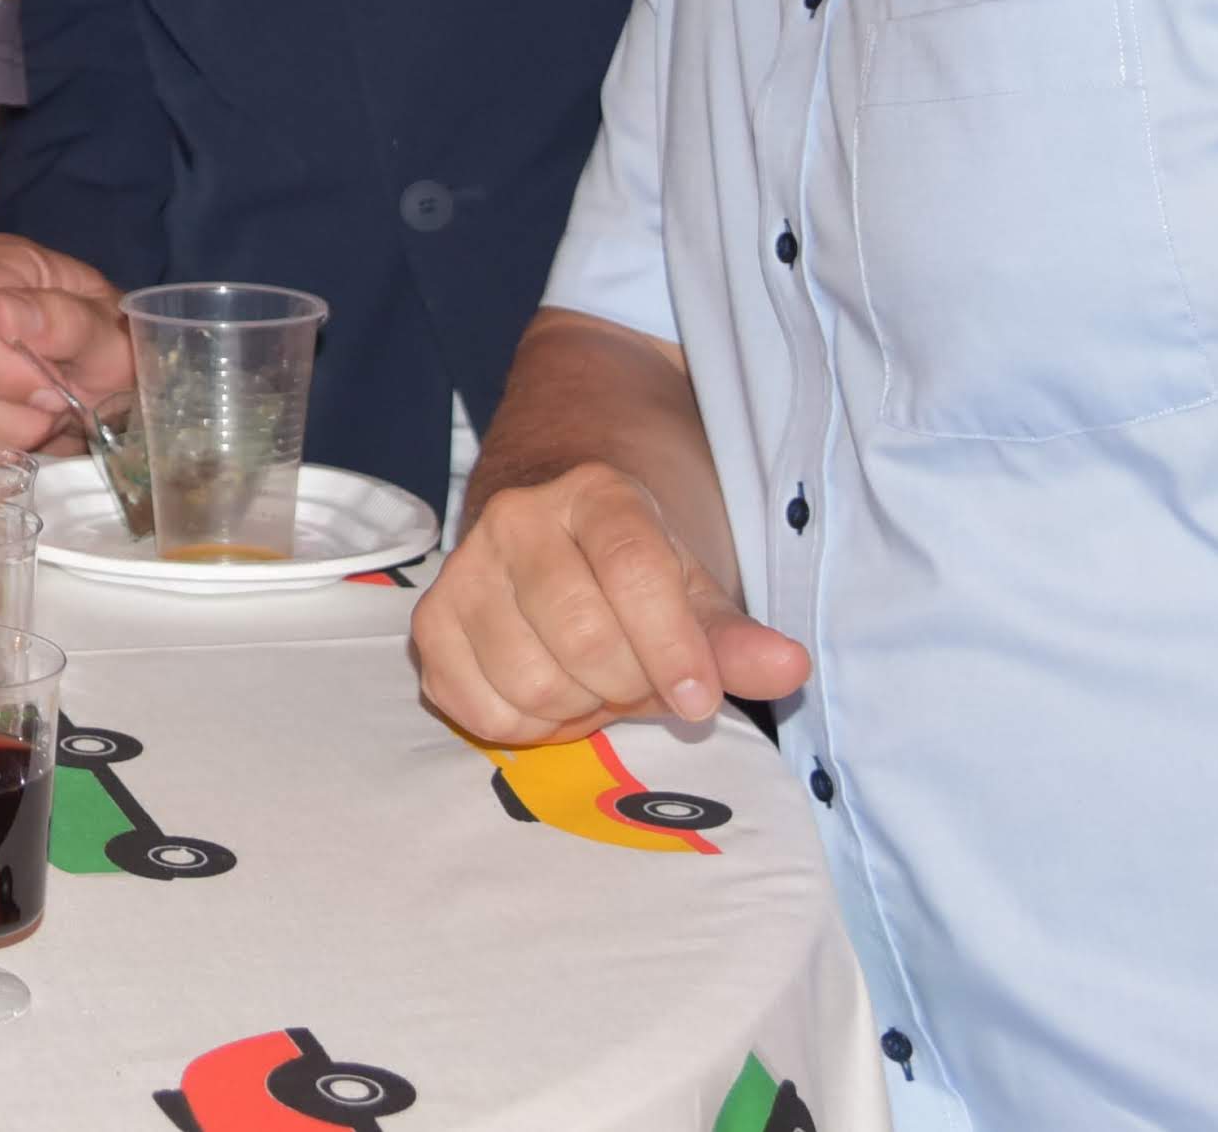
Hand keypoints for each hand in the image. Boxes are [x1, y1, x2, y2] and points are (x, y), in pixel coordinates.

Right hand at [0, 232, 129, 453]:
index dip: (2, 366)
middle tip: (47, 411)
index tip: (53, 389)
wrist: (89, 371)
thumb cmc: (96, 346)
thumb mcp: (108, 334)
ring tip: (31, 422)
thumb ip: (70, 321)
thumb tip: (7, 314)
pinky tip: (2, 433)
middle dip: (2, 411)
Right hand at [411, 465, 811, 742]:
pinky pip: (476, 707)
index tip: (701, 702)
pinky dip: (524, 726)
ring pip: (529, 681)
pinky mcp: (429, 619)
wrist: (552, 517)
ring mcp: (463, 566)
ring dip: (577, 708)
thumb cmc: (634, 560)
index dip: (672, 646)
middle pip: (582, 637)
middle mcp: (516, 517)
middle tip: (641, 682)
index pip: (633, 569)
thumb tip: (787, 668)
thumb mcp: (693, 583)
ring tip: (593, 683)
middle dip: (627, 684)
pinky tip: (549, 695)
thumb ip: (733, 635)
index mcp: (594, 491)